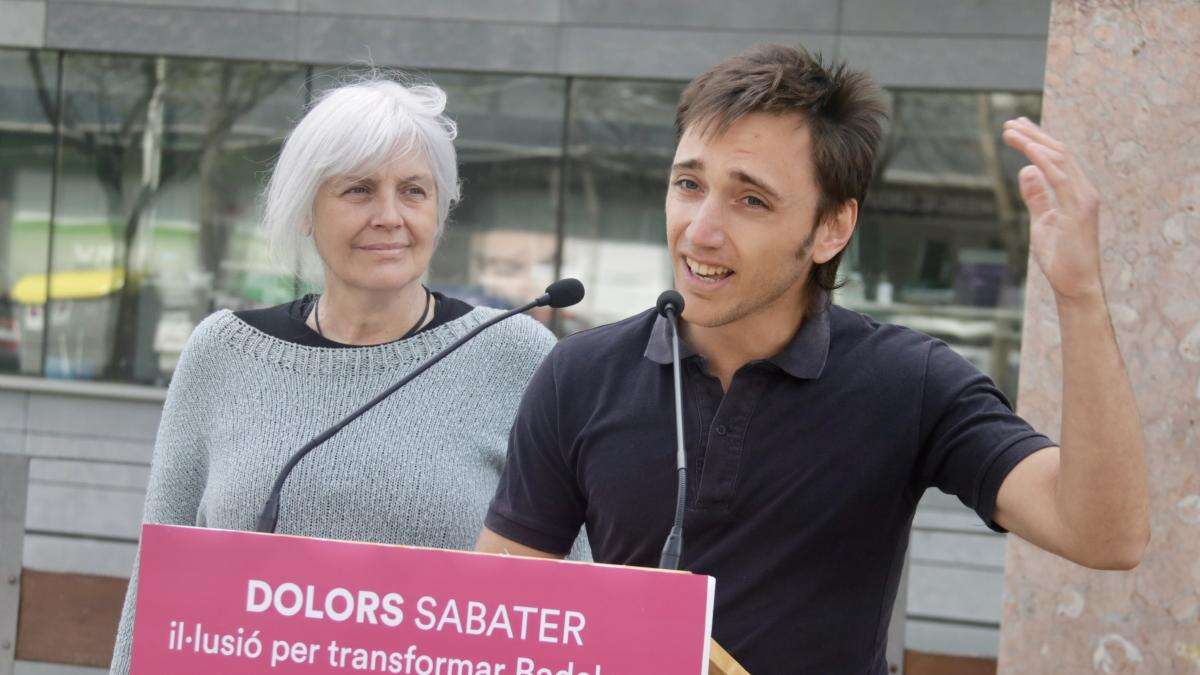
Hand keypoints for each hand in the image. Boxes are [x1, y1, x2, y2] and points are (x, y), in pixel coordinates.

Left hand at [1001, 117, 1104, 302]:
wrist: (1075, 285)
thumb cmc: (1060, 256)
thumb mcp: (1042, 220)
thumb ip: (1036, 195)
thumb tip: (1026, 170)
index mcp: (1076, 192)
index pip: (1057, 158)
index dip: (1038, 140)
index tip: (1017, 128)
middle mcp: (1084, 190)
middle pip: (1059, 153)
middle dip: (1034, 135)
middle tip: (1009, 122)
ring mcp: (1084, 199)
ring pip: (1059, 160)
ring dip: (1034, 142)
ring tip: (1011, 131)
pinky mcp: (1079, 210)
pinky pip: (1061, 179)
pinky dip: (1045, 161)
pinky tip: (1029, 148)